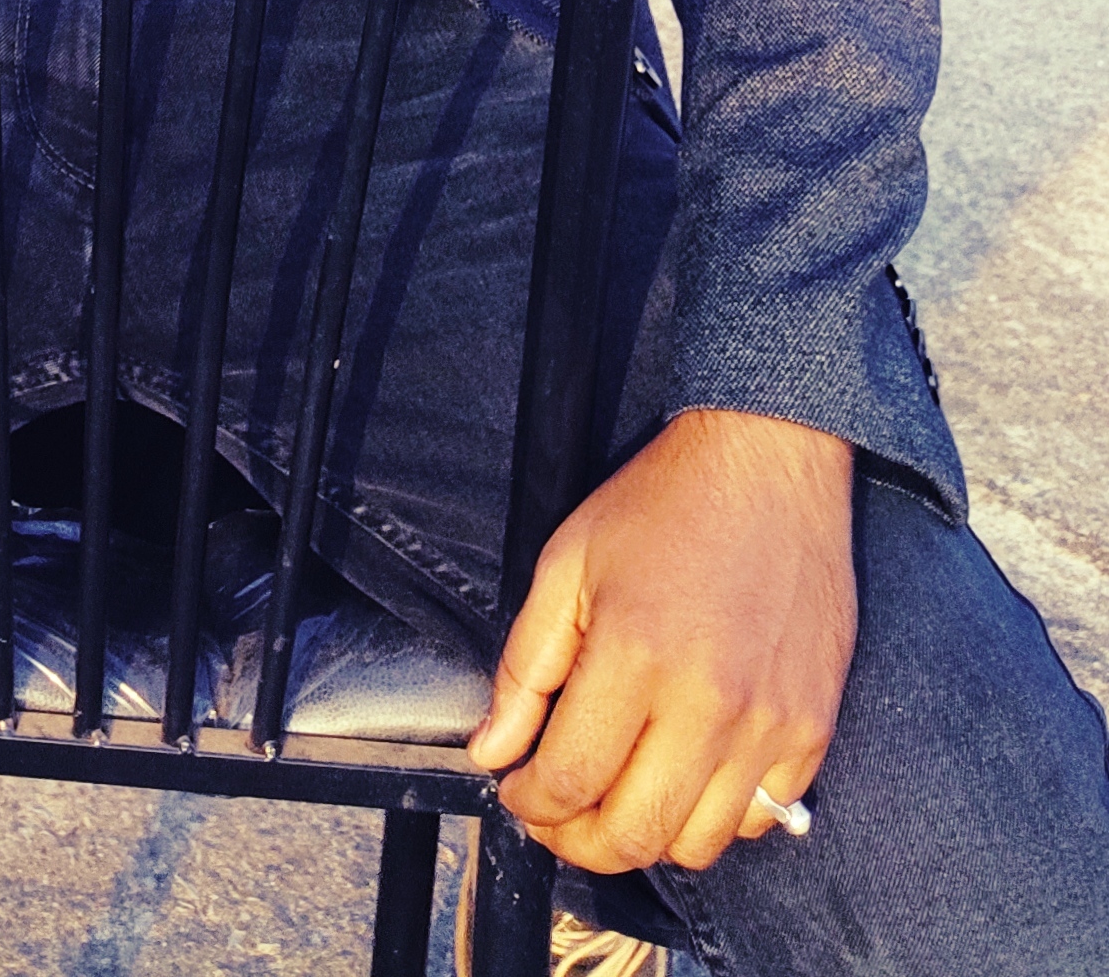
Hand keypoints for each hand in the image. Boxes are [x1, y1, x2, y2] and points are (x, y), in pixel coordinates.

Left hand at [465, 410, 855, 876]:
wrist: (770, 461)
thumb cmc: (664, 505)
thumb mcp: (568, 563)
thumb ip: (525, 668)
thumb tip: (493, 752)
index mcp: (636, 656)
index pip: (570, 782)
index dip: (530, 805)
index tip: (520, 792)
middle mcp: (708, 703)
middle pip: (633, 835)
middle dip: (578, 841)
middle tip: (559, 815)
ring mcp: (769, 723)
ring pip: (697, 845)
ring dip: (649, 836)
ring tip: (624, 793)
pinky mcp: (813, 727)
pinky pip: (761, 818)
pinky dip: (718, 816)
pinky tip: (689, 770)